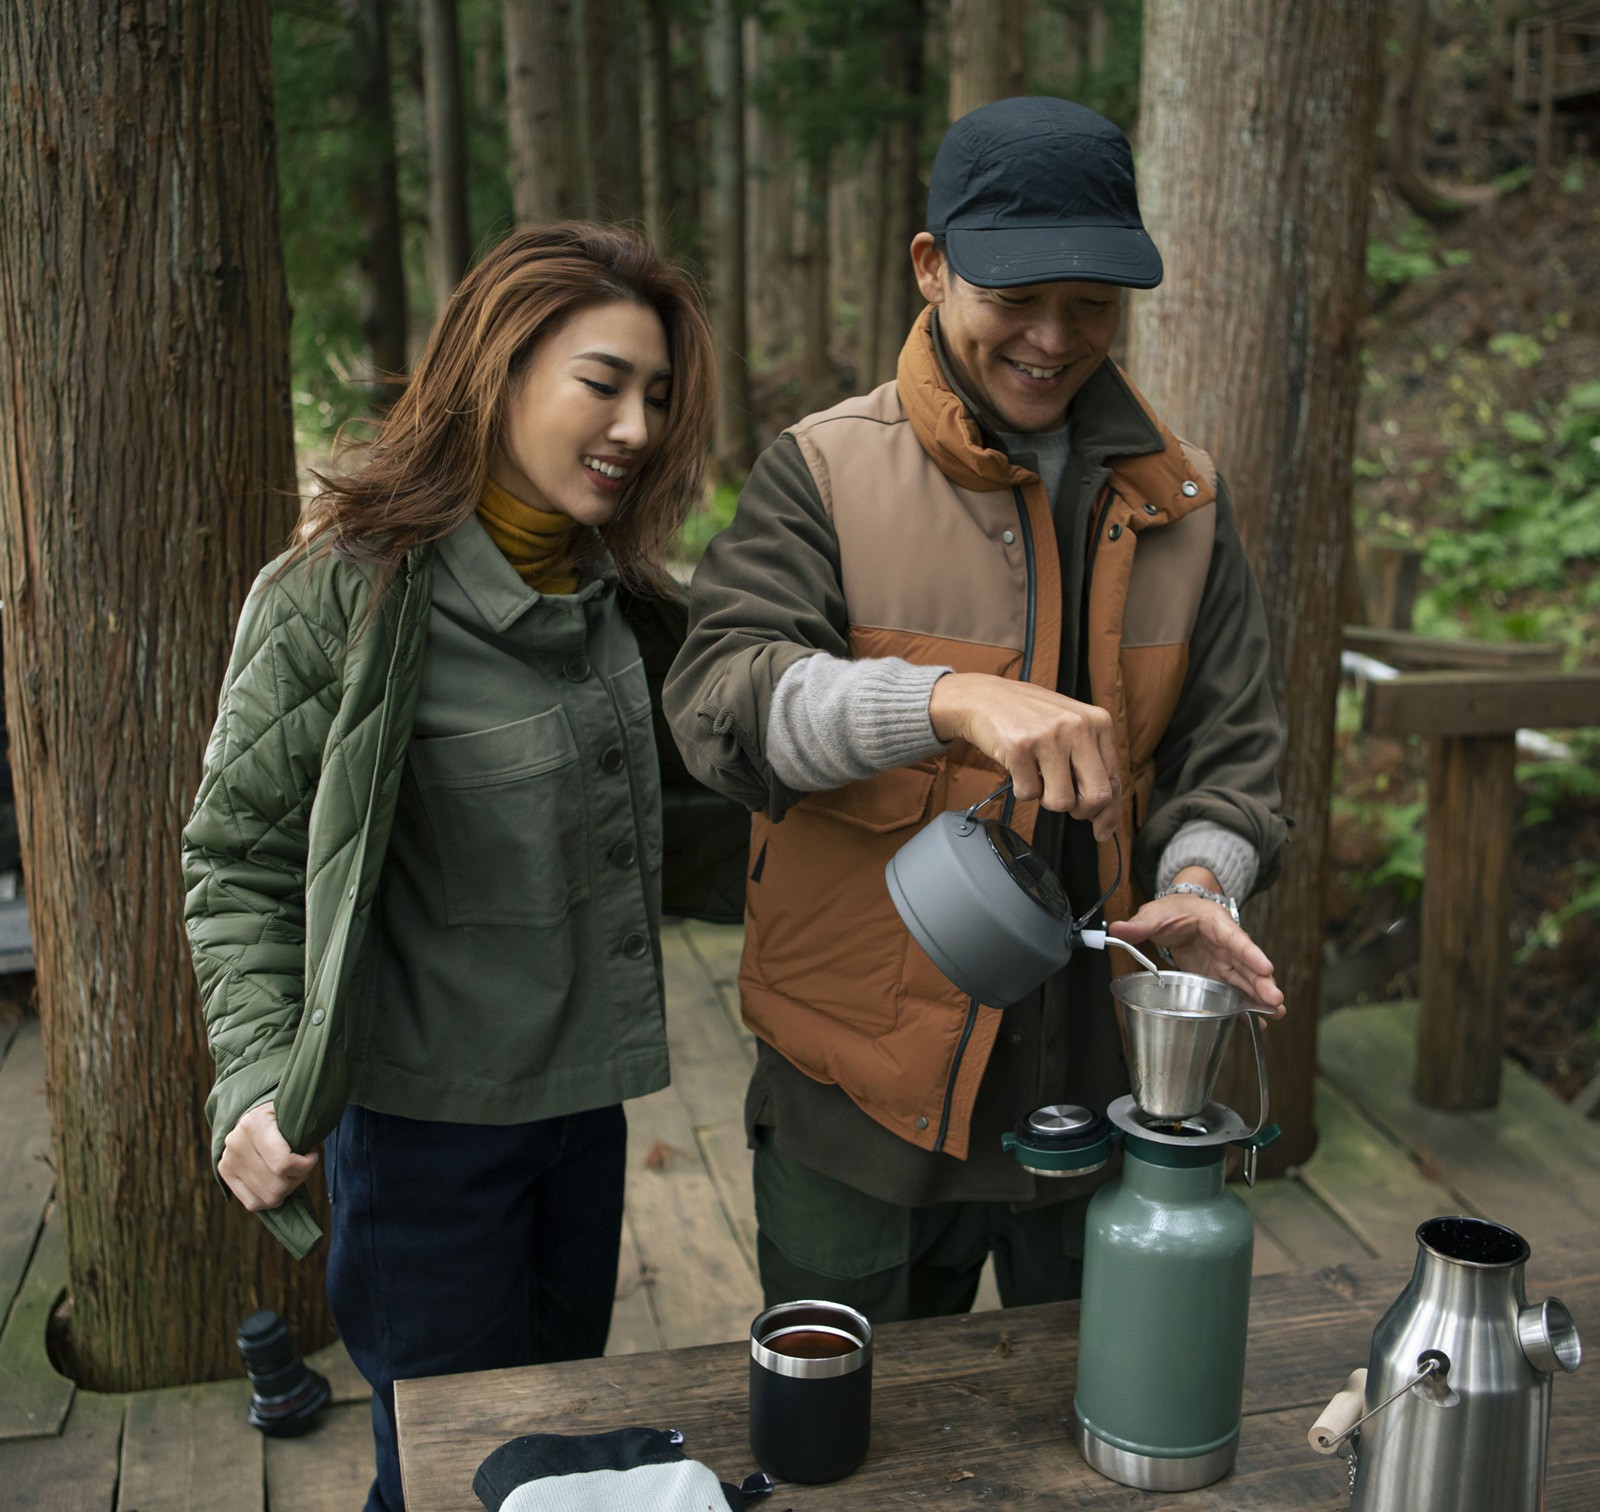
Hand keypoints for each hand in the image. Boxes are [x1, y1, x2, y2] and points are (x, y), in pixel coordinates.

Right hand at [218, 1101, 318, 1211]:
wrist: (255, 1111)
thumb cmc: (284, 1115)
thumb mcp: (294, 1113)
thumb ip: (303, 1130)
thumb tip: (311, 1155)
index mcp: (254, 1124)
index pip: (283, 1164)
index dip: (305, 1166)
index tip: (312, 1155)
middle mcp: (237, 1143)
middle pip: (277, 1186)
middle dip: (298, 1179)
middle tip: (303, 1166)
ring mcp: (228, 1159)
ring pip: (267, 1197)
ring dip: (286, 1190)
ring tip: (290, 1173)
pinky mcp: (225, 1172)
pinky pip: (253, 1203)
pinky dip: (270, 1198)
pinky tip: (278, 1183)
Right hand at [928, 672, 1121, 840]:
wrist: (986, 698)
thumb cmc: (1031, 719)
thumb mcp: (1071, 729)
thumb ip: (1092, 764)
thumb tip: (1105, 818)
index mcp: (1099, 722)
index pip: (1114, 781)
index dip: (1109, 814)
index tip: (1102, 832)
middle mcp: (1078, 727)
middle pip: (1097, 796)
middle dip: (1081, 812)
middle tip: (1065, 803)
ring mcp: (1049, 736)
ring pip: (1061, 802)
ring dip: (1046, 799)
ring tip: (1037, 775)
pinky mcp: (1020, 747)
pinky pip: (1028, 794)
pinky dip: (1021, 789)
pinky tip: (1019, 767)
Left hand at [1109, 892, 1284, 1015]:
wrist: (1180, 911)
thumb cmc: (1172, 910)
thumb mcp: (1154, 914)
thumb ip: (1138, 924)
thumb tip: (1117, 929)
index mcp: (1215, 923)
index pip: (1235, 938)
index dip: (1250, 954)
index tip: (1266, 967)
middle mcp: (1226, 944)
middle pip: (1247, 964)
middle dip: (1262, 982)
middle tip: (1275, 1000)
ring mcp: (1224, 962)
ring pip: (1246, 980)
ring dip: (1260, 997)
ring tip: (1275, 1014)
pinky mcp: (1219, 976)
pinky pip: (1235, 992)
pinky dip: (1245, 1007)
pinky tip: (1258, 1023)